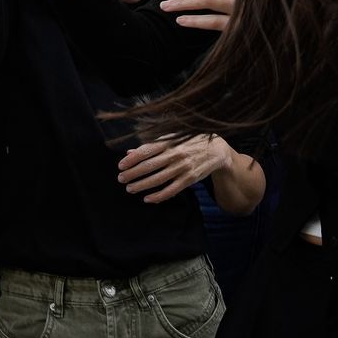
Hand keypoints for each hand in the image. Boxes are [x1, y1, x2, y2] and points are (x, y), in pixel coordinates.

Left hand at [117, 135, 234, 202]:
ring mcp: (183, 167)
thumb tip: (129, 152)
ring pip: (158, 179)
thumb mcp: (171, 138)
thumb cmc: (189, 142)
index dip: (131, 159)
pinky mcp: (189, 179)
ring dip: (142, 185)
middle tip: (121, 179)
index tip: (120, 166)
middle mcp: (175, 154)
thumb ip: (151, 146)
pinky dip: (158, 196)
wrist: (216, 149)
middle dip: (132, 174)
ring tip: (130, 189)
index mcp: (169, 142)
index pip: (146, 151)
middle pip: (149, 166)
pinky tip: (148, 199)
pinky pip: (171, 190)